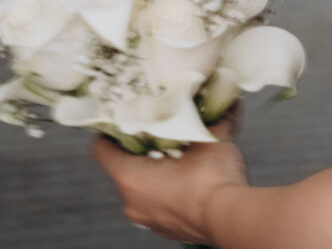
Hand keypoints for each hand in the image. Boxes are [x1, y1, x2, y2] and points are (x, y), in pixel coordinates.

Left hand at [91, 111, 246, 242]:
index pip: (101, 149)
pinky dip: (169, 192)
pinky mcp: (164, 229)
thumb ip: (216, 117)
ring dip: (157, 173)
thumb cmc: (212, 181)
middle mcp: (131, 200)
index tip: (128, 121)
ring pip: (142, 189)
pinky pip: (158, 205)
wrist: (230, 219)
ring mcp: (147, 218)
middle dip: (143, 151)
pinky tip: (192, 182)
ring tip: (182, 159)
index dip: (112, 131)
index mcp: (131, 175)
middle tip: (165, 136)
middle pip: (124, 168)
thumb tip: (228, 102)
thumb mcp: (213, 138)